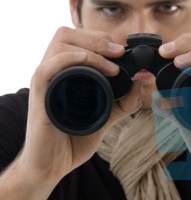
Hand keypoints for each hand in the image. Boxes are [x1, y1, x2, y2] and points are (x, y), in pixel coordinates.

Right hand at [21, 27, 141, 183]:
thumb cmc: (74, 138)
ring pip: (60, 44)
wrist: (52, 165)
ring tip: (112, 66)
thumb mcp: (106, 115)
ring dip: (90, 49)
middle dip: (97, 39)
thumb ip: (124, 100)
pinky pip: (48, 67)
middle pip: (68, 34)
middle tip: (119, 53)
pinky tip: (85, 62)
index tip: (123, 52)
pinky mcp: (40, 95)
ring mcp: (45, 81)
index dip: (102, 39)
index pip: (79, 38)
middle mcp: (53, 71)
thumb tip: (142, 81)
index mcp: (66, 72)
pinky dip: (68, 60)